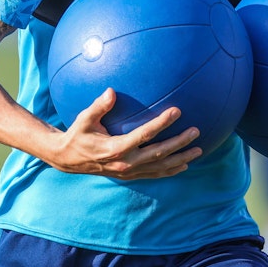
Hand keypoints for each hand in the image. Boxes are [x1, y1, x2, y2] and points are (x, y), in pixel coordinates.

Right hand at [49, 88, 202, 179]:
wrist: (68, 160)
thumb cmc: (78, 134)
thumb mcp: (84, 119)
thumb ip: (98, 106)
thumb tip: (111, 91)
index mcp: (116, 148)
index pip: (145, 135)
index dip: (162, 123)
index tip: (177, 111)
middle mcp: (125, 163)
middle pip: (159, 153)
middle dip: (179, 143)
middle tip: (196, 131)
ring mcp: (129, 172)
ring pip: (160, 167)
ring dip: (181, 159)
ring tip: (199, 150)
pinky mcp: (130, 175)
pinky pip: (154, 174)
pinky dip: (170, 170)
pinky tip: (184, 164)